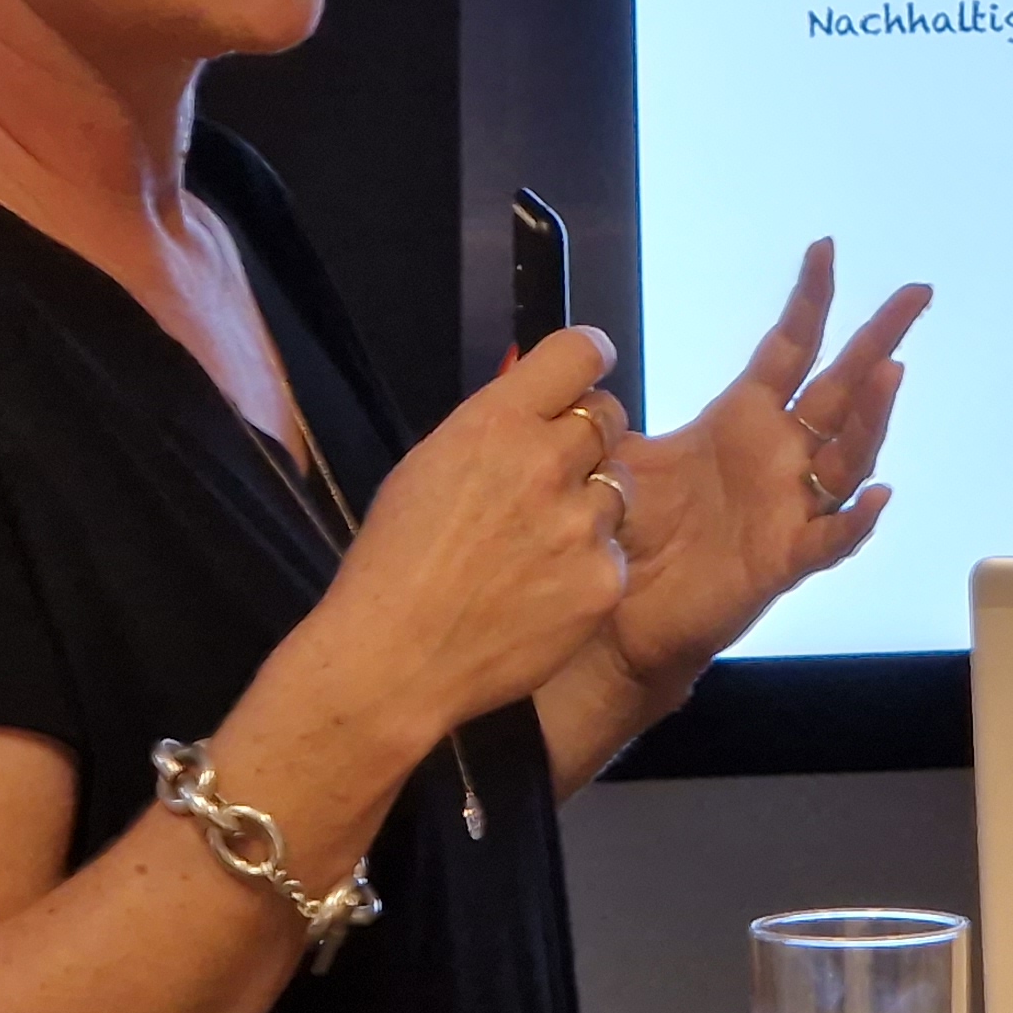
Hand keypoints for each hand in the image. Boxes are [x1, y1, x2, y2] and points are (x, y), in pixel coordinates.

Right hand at [325, 326, 632, 747]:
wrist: (395, 660)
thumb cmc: (394, 563)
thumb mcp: (428, 466)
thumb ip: (491, 430)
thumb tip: (535, 406)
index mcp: (497, 423)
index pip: (580, 351)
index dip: (587, 360)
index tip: (584, 375)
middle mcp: (549, 461)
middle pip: (609, 416)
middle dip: (587, 438)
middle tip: (554, 475)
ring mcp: (583, 523)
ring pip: (619, 487)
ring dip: (591, 505)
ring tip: (540, 545)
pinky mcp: (605, 579)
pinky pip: (614, 553)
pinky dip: (588, 567)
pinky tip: (544, 593)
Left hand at [598, 241, 927, 700]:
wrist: (625, 614)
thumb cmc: (634, 534)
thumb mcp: (621, 458)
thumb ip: (611, 414)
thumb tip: (587, 368)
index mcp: (744, 419)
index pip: (788, 348)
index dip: (808, 301)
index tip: (825, 249)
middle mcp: (780, 455)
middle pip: (841, 388)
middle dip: (878, 339)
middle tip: (916, 293)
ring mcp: (790, 506)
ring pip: (848, 455)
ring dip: (872, 418)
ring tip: (889, 375)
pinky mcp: (784, 559)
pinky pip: (831, 539)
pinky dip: (856, 520)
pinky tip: (875, 496)